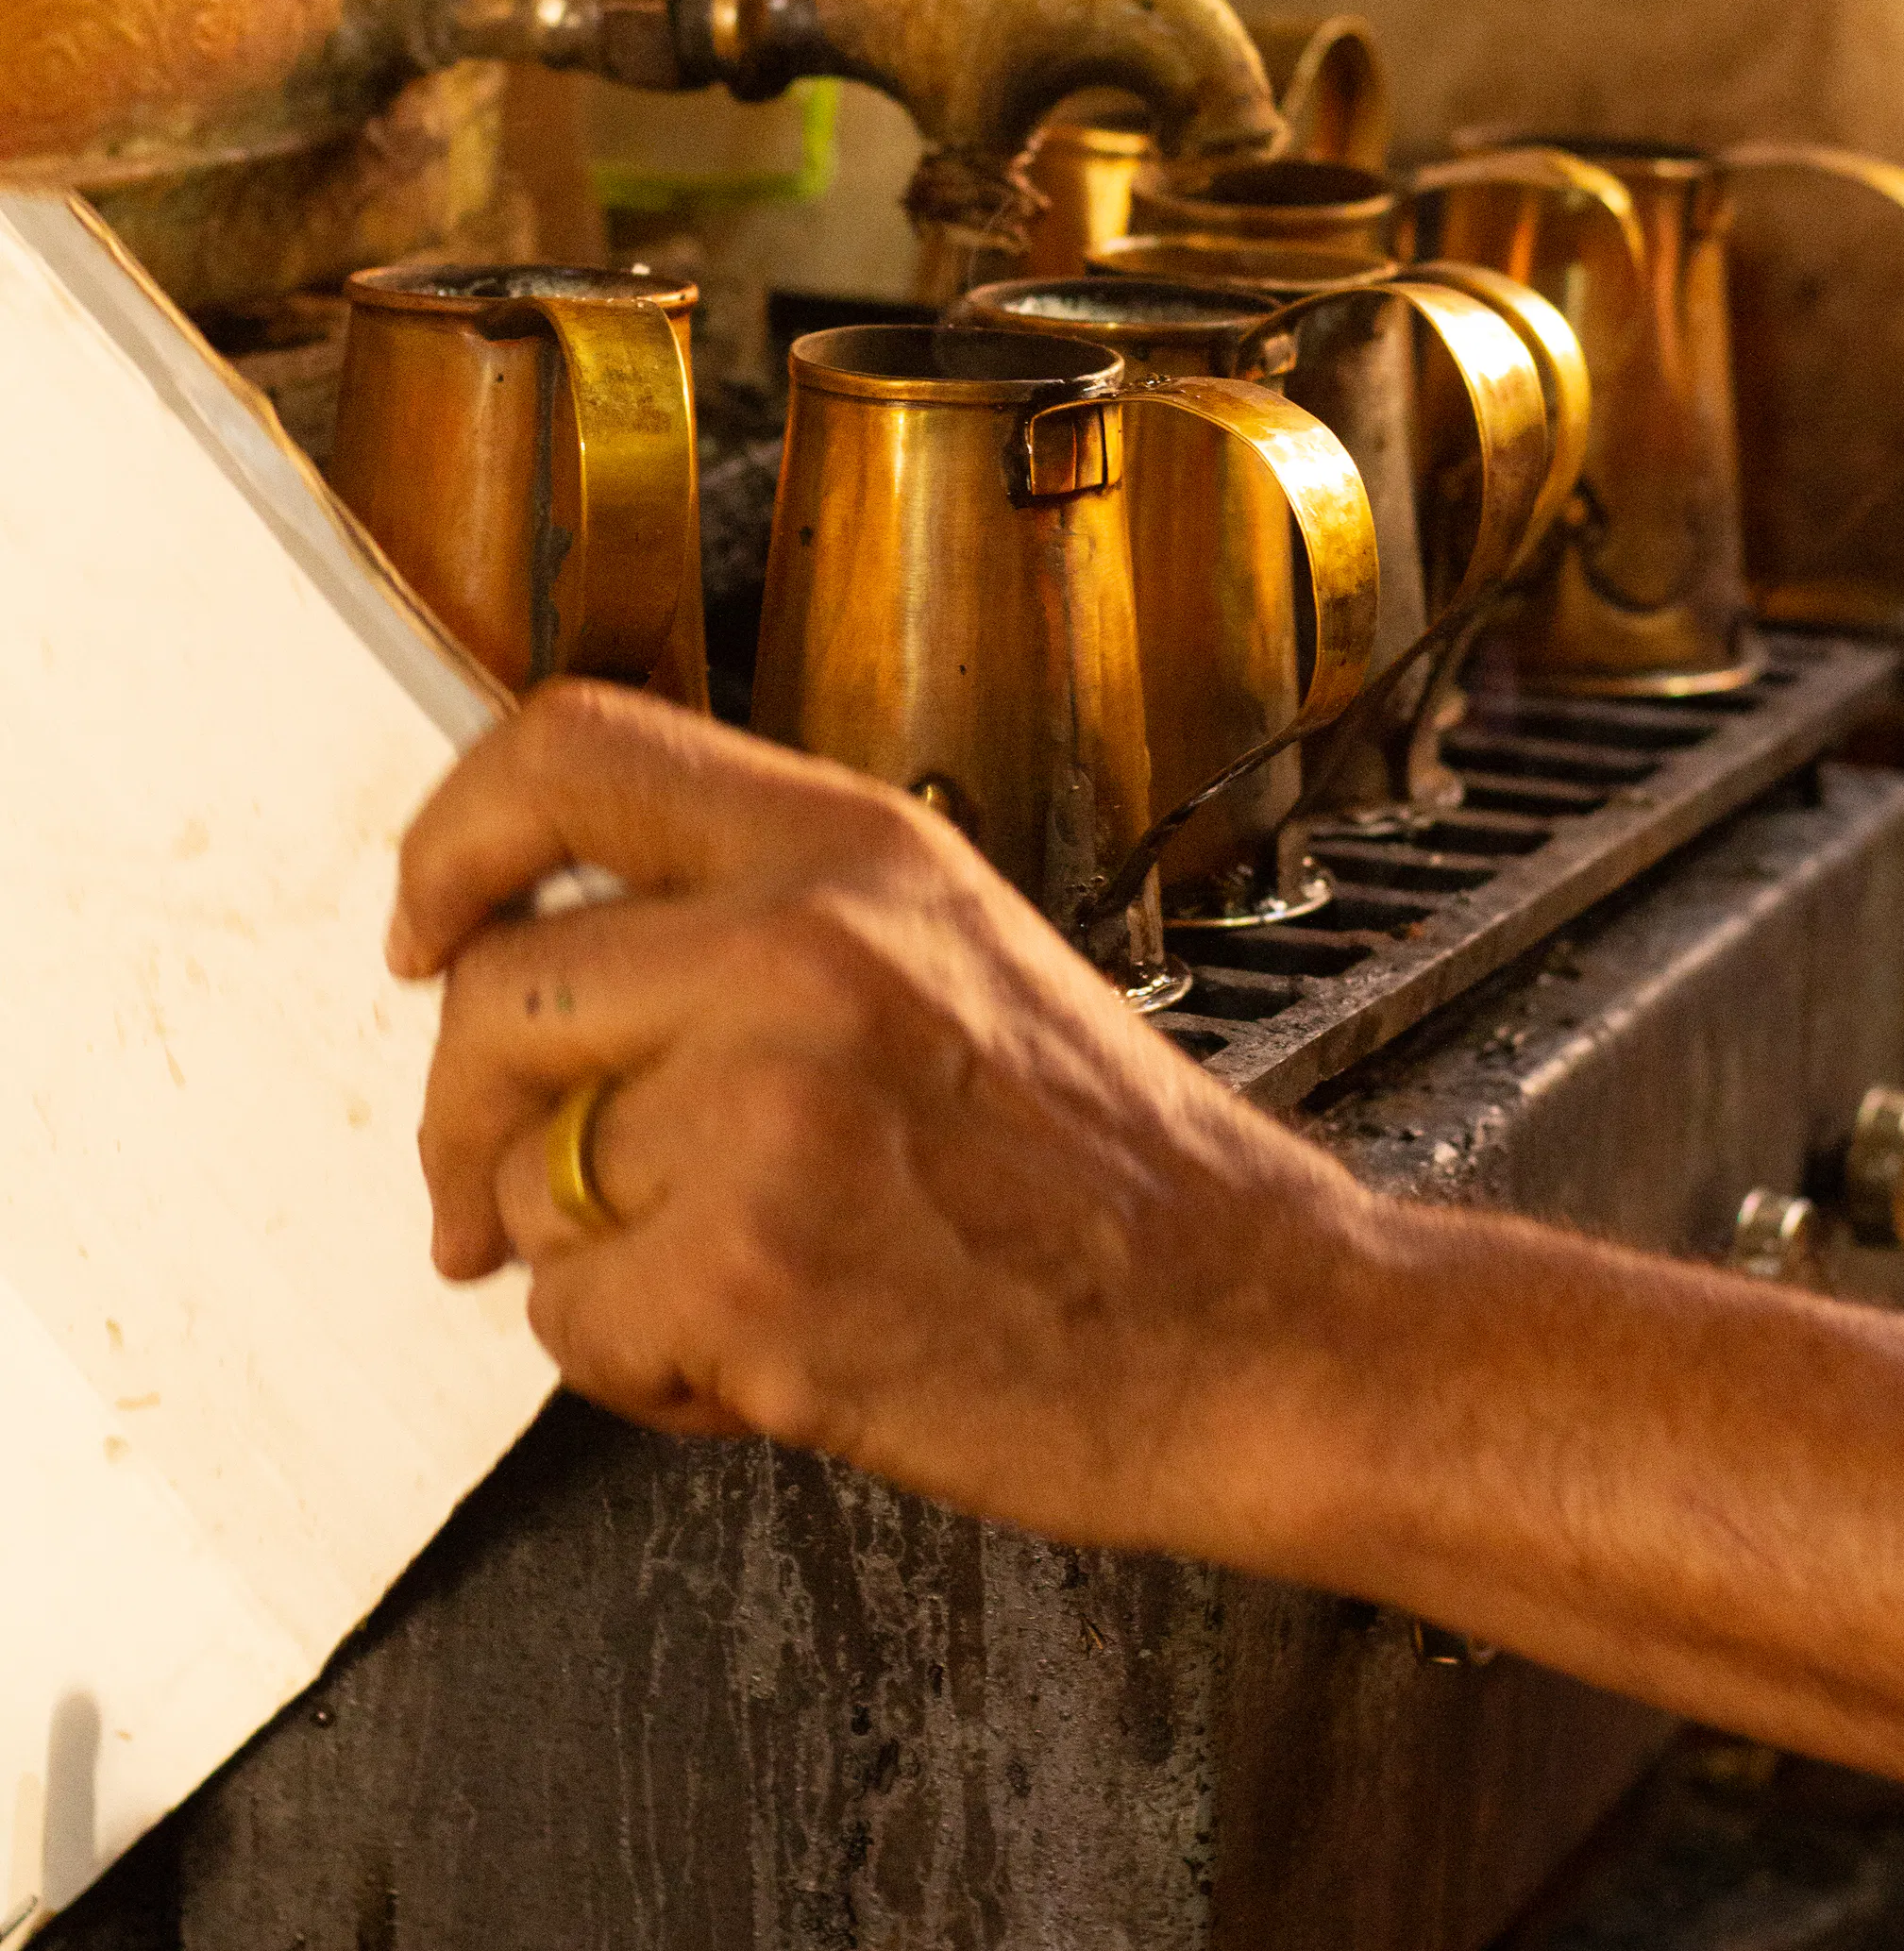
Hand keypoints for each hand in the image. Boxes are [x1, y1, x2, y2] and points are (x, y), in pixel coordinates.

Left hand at [393, 680, 1380, 1556]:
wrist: (1258, 1325)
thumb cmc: (1114, 1167)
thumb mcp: (956, 949)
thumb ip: (768, 917)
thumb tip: (547, 969)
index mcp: (856, 844)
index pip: (568, 748)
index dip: (455, 839)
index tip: (428, 934)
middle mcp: (802, 944)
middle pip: (493, 994)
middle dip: (462, 1122)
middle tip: (490, 1198)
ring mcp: (772, 1105)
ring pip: (525, 1183)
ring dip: (590, 1264)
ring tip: (732, 1285)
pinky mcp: (753, 1272)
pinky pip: (572, 1326)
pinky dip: (640, 1371)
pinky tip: (768, 1359)